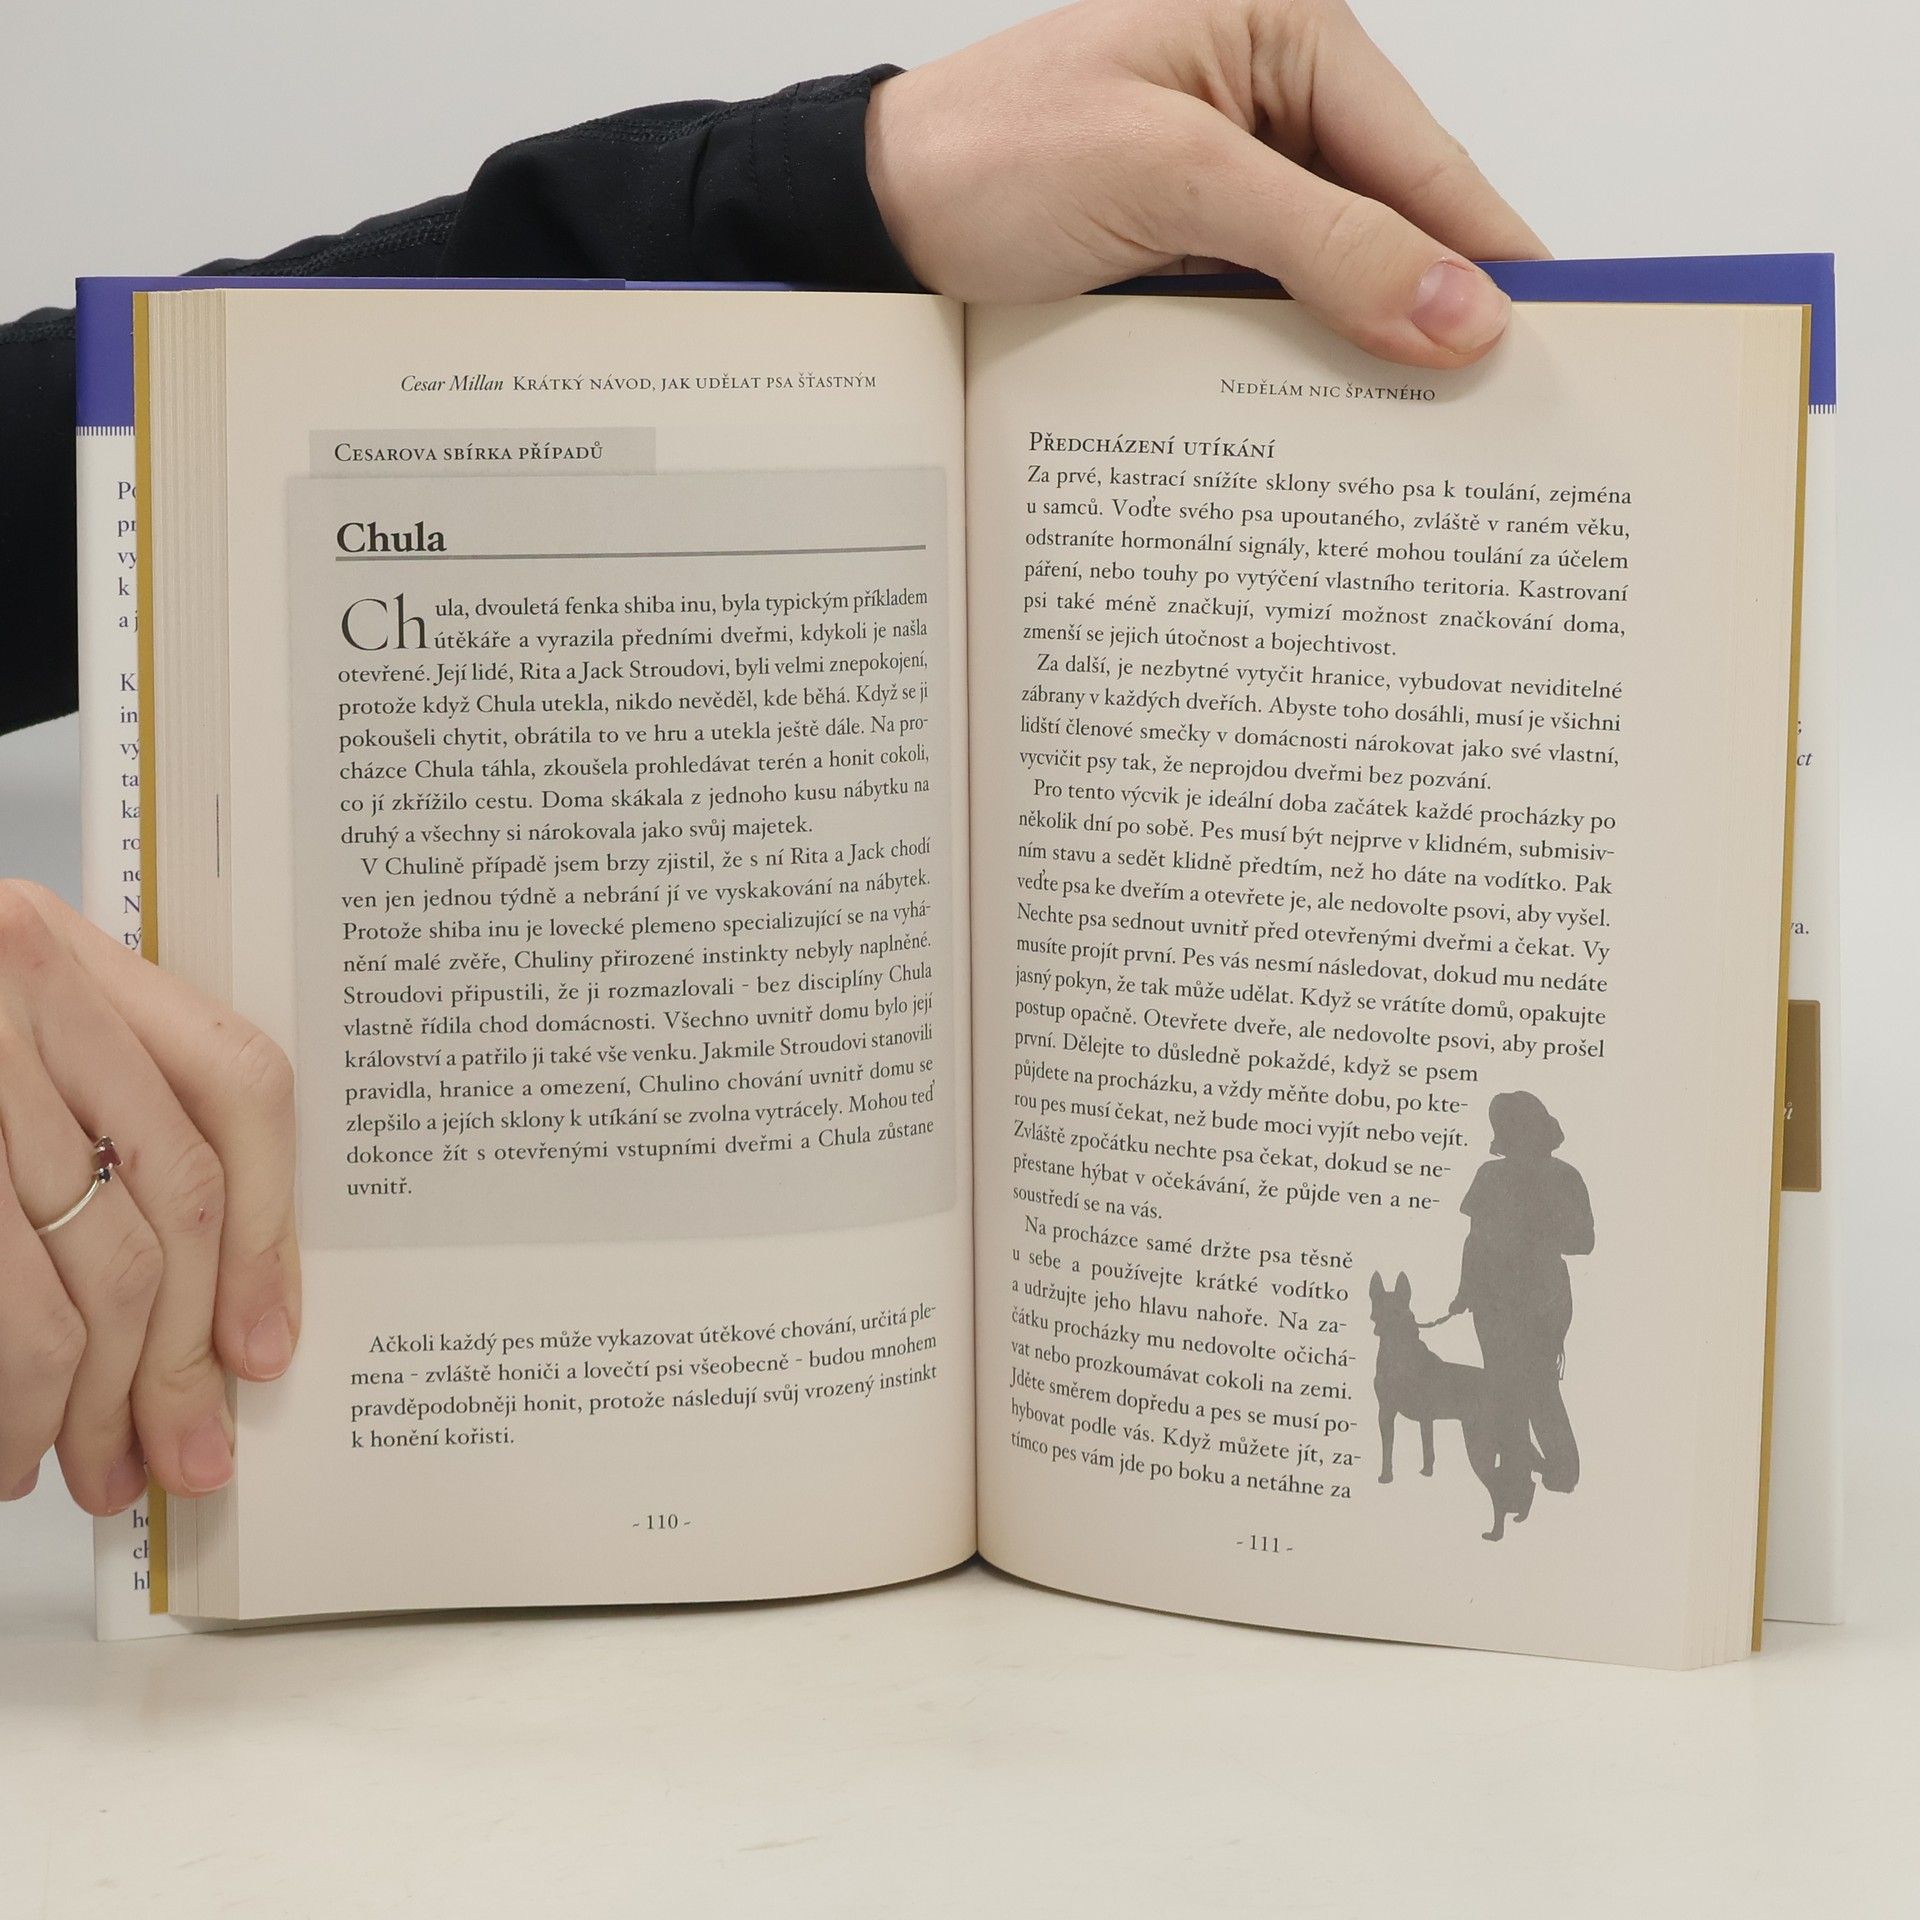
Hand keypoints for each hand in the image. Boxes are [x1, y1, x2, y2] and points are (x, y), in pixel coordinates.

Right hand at [0, 881, 298, 1513]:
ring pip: (83, 1279)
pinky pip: (6, 1315)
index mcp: (54, 946)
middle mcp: (9, 987)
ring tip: (87, 1467)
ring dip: (94, 1404)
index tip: (263, 1344)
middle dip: (178, 1358)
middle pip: (165, 1205)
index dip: (266, 1228)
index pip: (233, 1084)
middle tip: (181, 1452)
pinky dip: (15, 1399)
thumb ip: (95, 1123)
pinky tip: (9, 1446)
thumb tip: (216, 1305)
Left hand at [866, 0, 1546, 365]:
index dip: (1490, 255)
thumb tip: (1460, 309)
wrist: (874, 220)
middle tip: (1499, 419)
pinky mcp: (1195, 251)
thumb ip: (1323, 241)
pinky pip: (1279, 312)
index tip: (1556, 343)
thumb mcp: (1171, 179)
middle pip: (1394, 223)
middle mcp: (1273, 102)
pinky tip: (1335, 424)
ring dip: (1371, 353)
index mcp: (1286, 33)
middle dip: (1435, 314)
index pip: (1423, 159)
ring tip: (1431, 442)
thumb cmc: (993, 156)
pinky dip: (1305, 366)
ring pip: (1341, 279)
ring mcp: (1235, 185)